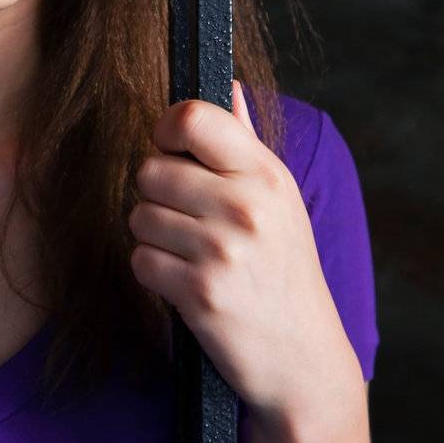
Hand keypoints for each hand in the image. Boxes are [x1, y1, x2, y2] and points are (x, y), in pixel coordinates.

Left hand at [127, 81, 362, 430]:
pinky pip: (140, 260)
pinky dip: (153, 273)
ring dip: (152, 236)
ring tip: (189, 254)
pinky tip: (185, 283)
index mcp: (266, 174)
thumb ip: (245, 142)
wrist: (303, 360)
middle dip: (155, 195)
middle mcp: (246, 206)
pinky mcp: (200, 293)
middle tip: (184, 220)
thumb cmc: (284, 271)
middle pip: (151, 169)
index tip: (170, 149)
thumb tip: (227, 82)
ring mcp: (223, 250)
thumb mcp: (280, 201)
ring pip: (139, 216)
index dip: (166, 130)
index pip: (192, 118)